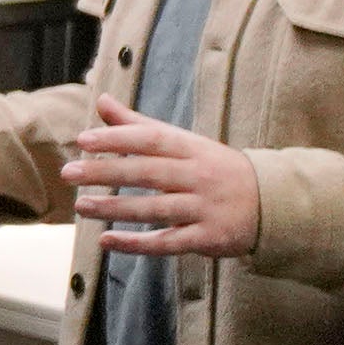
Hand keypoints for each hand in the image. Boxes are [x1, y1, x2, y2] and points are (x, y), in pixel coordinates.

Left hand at [66, 95, 257, 257]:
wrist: (275, 204)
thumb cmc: (216, 169)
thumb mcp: (185, 143)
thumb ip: (140, 124)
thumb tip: (100, 100)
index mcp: (195, 149)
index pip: (154, 139)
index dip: (119, 138)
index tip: (84, 140)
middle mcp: (201, 176)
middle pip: (149, 172)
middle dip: (107, 172)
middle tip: (68, 173)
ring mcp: (207, 208)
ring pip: (155, 209)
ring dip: (115, 208)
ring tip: (81, 206)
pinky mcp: (209, 238)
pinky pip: (168, 242)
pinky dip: (137, 244)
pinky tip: (106, 241)